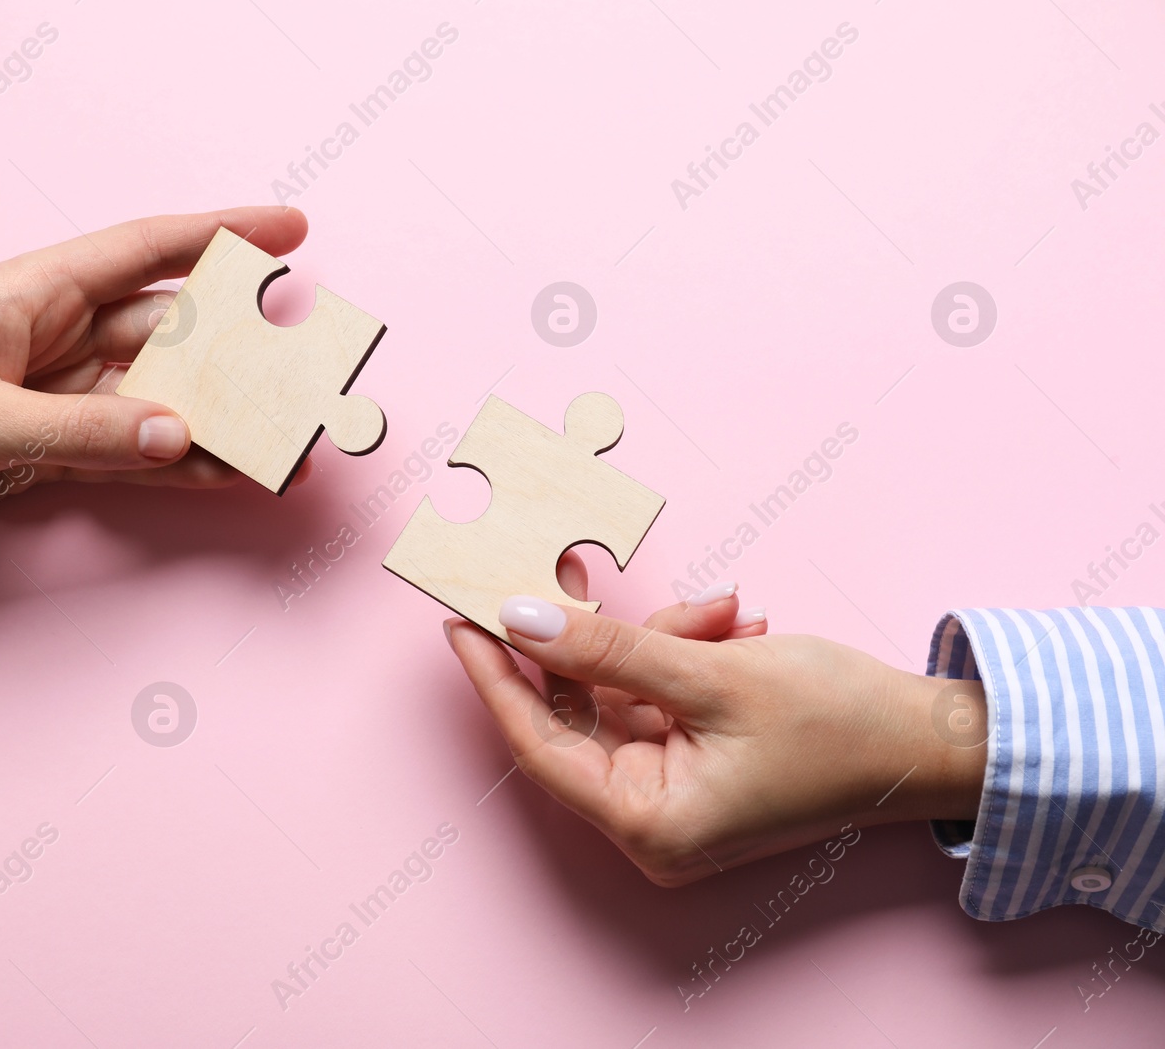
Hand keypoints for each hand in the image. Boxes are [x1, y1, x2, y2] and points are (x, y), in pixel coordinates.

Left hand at [0, 207, 309, 534]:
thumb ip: (85, 429)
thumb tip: (182, 433)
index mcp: (30, 294)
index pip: (146, 251)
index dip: (223, 236)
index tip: (292, 233)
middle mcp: (50, 335)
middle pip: (167, 333)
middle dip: (241, 353)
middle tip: (311, 376)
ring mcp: (49, 393)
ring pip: (156, 398)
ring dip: (217, 421)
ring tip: (284, 448)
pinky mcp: (39, 445)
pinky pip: (126, 447)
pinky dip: (173, 461)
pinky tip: (223, 473)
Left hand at [444, 556, 986, 885]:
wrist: (936, 739)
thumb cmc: (839, 724)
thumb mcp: (712, 675)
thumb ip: (609, 649)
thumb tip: (520, 619)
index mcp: (648, 824)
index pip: (538, 744)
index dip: (496, 677)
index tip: (459, 620)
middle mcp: (653, 818)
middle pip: (579, 712)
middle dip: (586, 639)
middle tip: (560, 569)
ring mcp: (677, 788)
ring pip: (624, 691)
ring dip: (659, 637)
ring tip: (717, 611)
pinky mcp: (700, 758)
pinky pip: (660, 692)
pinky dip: (684, 651)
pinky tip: (731, 623)